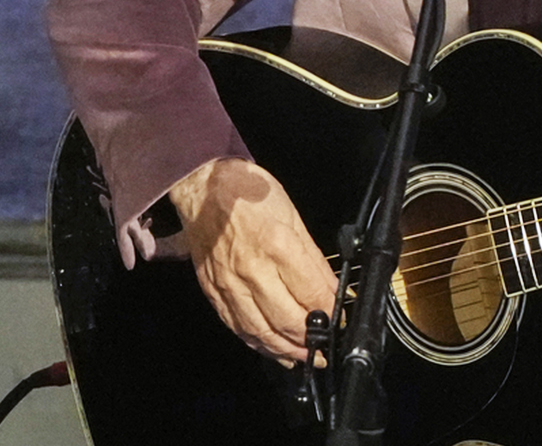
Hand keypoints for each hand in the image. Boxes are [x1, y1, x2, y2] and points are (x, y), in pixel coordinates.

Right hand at [168, 157, 339, 365]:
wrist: (202, 185)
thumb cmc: (249, 193)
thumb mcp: (292, 216)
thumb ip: (313, 258)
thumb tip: (332, 291)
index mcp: (277, 245)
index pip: (311, 294)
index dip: (330, 312)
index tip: (339, 320)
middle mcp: (251, 269)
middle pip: (287, 320)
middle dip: (311, 339)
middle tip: (325, 346)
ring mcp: (229, 282)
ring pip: (260, 330)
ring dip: (285, 350)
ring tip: (302, 356)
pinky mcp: (213, 289)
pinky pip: (236, 325)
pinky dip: (256, 342)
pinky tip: (271, 347)